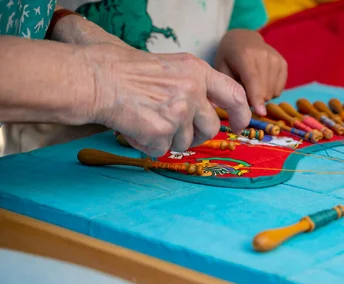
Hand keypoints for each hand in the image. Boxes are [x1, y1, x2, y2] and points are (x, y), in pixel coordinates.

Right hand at [84, 43, 250, 156]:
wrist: (95, 79)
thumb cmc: (125, 71)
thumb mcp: (169, 67)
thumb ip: (193, 85)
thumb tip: (210, 111)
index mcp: (196, 71)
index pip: (234, 94)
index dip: (241, 113)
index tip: (240, 125)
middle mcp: (192, 90)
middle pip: (211, 127)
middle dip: (196, 135)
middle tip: (174, 129)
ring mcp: (178, 112)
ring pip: (185, 143)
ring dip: (167, 139)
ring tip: (146, 120)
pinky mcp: (162, 131)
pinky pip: (161, 150)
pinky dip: (147, 145)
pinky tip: (134, 127)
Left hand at [214, 29, 286, 115]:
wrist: (244, 38)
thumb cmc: (229, 57)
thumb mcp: (221, 69)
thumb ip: (229, 87)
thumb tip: (234, 108)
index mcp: (246, 56)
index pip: (253, 80)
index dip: (257, 98)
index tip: (261, 113)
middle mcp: (264, 56)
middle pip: (264, 90)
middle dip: (254, 99)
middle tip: (244, 91)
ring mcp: (276, 59)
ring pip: (272, 92)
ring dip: (262, 96)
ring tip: (252, 85)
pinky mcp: (283, 64)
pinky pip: (279, 90)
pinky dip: (270, 91)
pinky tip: (262, 82)